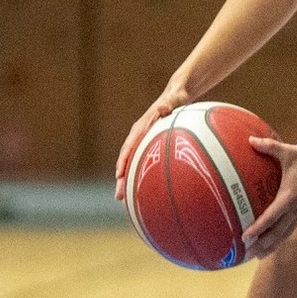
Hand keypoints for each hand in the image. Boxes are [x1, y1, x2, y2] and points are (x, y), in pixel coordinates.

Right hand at [113, 85, 190, 200]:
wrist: (177, 95)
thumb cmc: (177, 98)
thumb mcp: (174, 99)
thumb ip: (168, 104)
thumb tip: (162, 107)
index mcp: (141, 128)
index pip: (129, 146)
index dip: (123, 161)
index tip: (119, 175)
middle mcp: (139, 137)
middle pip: (127, 161)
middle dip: (122, 179)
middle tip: (119, 197)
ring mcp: (144, 143)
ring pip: (133, 165)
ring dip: (129, 182)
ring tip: (126, 202)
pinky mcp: (150, 147)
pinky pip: (144, 163)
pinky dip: (142, 177)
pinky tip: (147, 193)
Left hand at [242, 139, 296, 258]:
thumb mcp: (288, 152)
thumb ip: (268, 146)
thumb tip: (250, 140)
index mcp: (290, 196)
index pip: (271, 216)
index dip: (258, 228)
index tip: (245, 236)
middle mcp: (296, 208)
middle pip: (277, 233)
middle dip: (262, 244)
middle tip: (247, 253)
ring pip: (284, 235)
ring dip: (271, 246)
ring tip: (256, 256)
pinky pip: (290, 230)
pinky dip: (279, 240)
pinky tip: (270, 246)